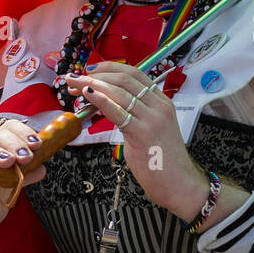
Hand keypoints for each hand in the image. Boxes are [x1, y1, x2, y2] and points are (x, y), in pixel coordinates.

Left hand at [66, 62, 208, 218]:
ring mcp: (153, 118)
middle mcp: (159, 106)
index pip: (135, 74)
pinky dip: (101, 99)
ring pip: (119, 92)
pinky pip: (118, 111)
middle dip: (96, 75)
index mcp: (162, 101)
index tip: (90, 70)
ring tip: (74, 85)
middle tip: (74, 78)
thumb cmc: (162, 161)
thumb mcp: (148, 130)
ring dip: (92, 85)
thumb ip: (131, 116)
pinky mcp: (143, 133)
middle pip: (124, 79)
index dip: (110, 68)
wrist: (179, 184)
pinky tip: (87, 94)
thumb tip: (106, 106)